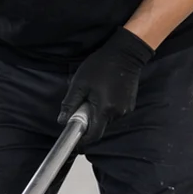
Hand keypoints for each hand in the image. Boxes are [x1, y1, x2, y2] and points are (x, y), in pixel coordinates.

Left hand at [59, 27, 153, 145]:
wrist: (126, 53)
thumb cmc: (102, 65)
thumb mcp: (80, 83)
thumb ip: (70, 103)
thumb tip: (63, 120)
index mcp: (104, 110)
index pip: (93, 135)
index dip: (83, 140)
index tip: (75, 139)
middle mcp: (118, 113)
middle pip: (99, 127)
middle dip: (88, 121)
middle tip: (81, 104)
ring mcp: (126, 109)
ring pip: (106, 120)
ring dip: (97, 113)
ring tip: (93, 95)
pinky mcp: (129, 104)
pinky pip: (114, 112)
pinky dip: (106, 107)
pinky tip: (103, 92)